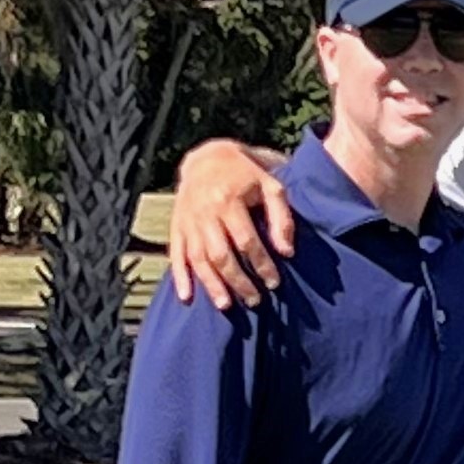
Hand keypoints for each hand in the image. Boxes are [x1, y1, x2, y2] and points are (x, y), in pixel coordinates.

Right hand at [169, 142, 291, 309]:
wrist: (207, 157)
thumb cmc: (246, 175)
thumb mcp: (271, 186)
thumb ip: (281, 218)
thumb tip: (287, 252)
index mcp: (228, 200)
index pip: (246, 241)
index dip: (261, 264)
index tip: (274, 282)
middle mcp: (205, 212)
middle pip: (221, 254)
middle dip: (238, 280)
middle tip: (254, 301)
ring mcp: (188, 220)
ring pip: (198, 258)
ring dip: (211, 284)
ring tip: (227, 305)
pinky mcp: (177, 226)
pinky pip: (176, 254)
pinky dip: (180, 276)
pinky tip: (186, 297)